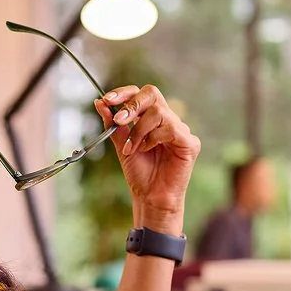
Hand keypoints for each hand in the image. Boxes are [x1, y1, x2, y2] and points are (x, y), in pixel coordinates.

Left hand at [93, 86, 199, 228]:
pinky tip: (147, 150)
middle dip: (131, 105)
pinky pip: (170, 129)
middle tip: (119, 121)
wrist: (149, 197)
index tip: (107, 100)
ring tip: (131, 148)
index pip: (140, 93)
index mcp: (151, 118)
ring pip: (158, 112)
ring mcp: (180, 130)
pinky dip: (153, 138)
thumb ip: (113, 124)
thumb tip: (100, 102)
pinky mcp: (190, 142)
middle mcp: (167, 119)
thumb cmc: (139, 173)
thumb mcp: (121, 145)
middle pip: (152, 93)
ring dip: (139, 130)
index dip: (123, 93)